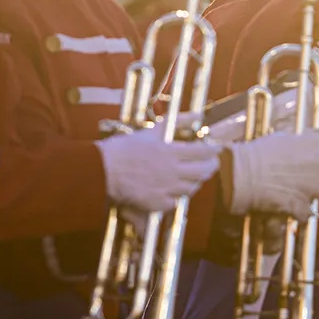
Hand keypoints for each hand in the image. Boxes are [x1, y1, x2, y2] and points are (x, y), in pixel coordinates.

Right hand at [98, 127, 220, 213]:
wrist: (102, 170)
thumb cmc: (124, 148)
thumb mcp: (152, 130)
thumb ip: (178, 121)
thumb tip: (199, 114)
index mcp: (172, 152)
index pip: (203, 152)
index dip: (214, 151)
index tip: (217, 148)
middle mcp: (173, 172)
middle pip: (203, 172)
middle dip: (211, 167)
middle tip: (211, 164)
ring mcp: (166, 189)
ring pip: (191, 188)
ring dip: (196, 181)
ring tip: (194, 176)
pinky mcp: (156, 203)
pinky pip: (175, 203)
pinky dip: (178, 197)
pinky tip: (176, 191)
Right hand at [226, 130, 318, 217]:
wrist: (242, 174)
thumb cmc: (257, 152)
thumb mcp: (281, 139)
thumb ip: (299, 142)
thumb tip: (304, 142)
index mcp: (313, 145)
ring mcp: (313, 187)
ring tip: (318, 192)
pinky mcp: (302, 205)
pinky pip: (310, 212)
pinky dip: (304, 212)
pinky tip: (296, 209)